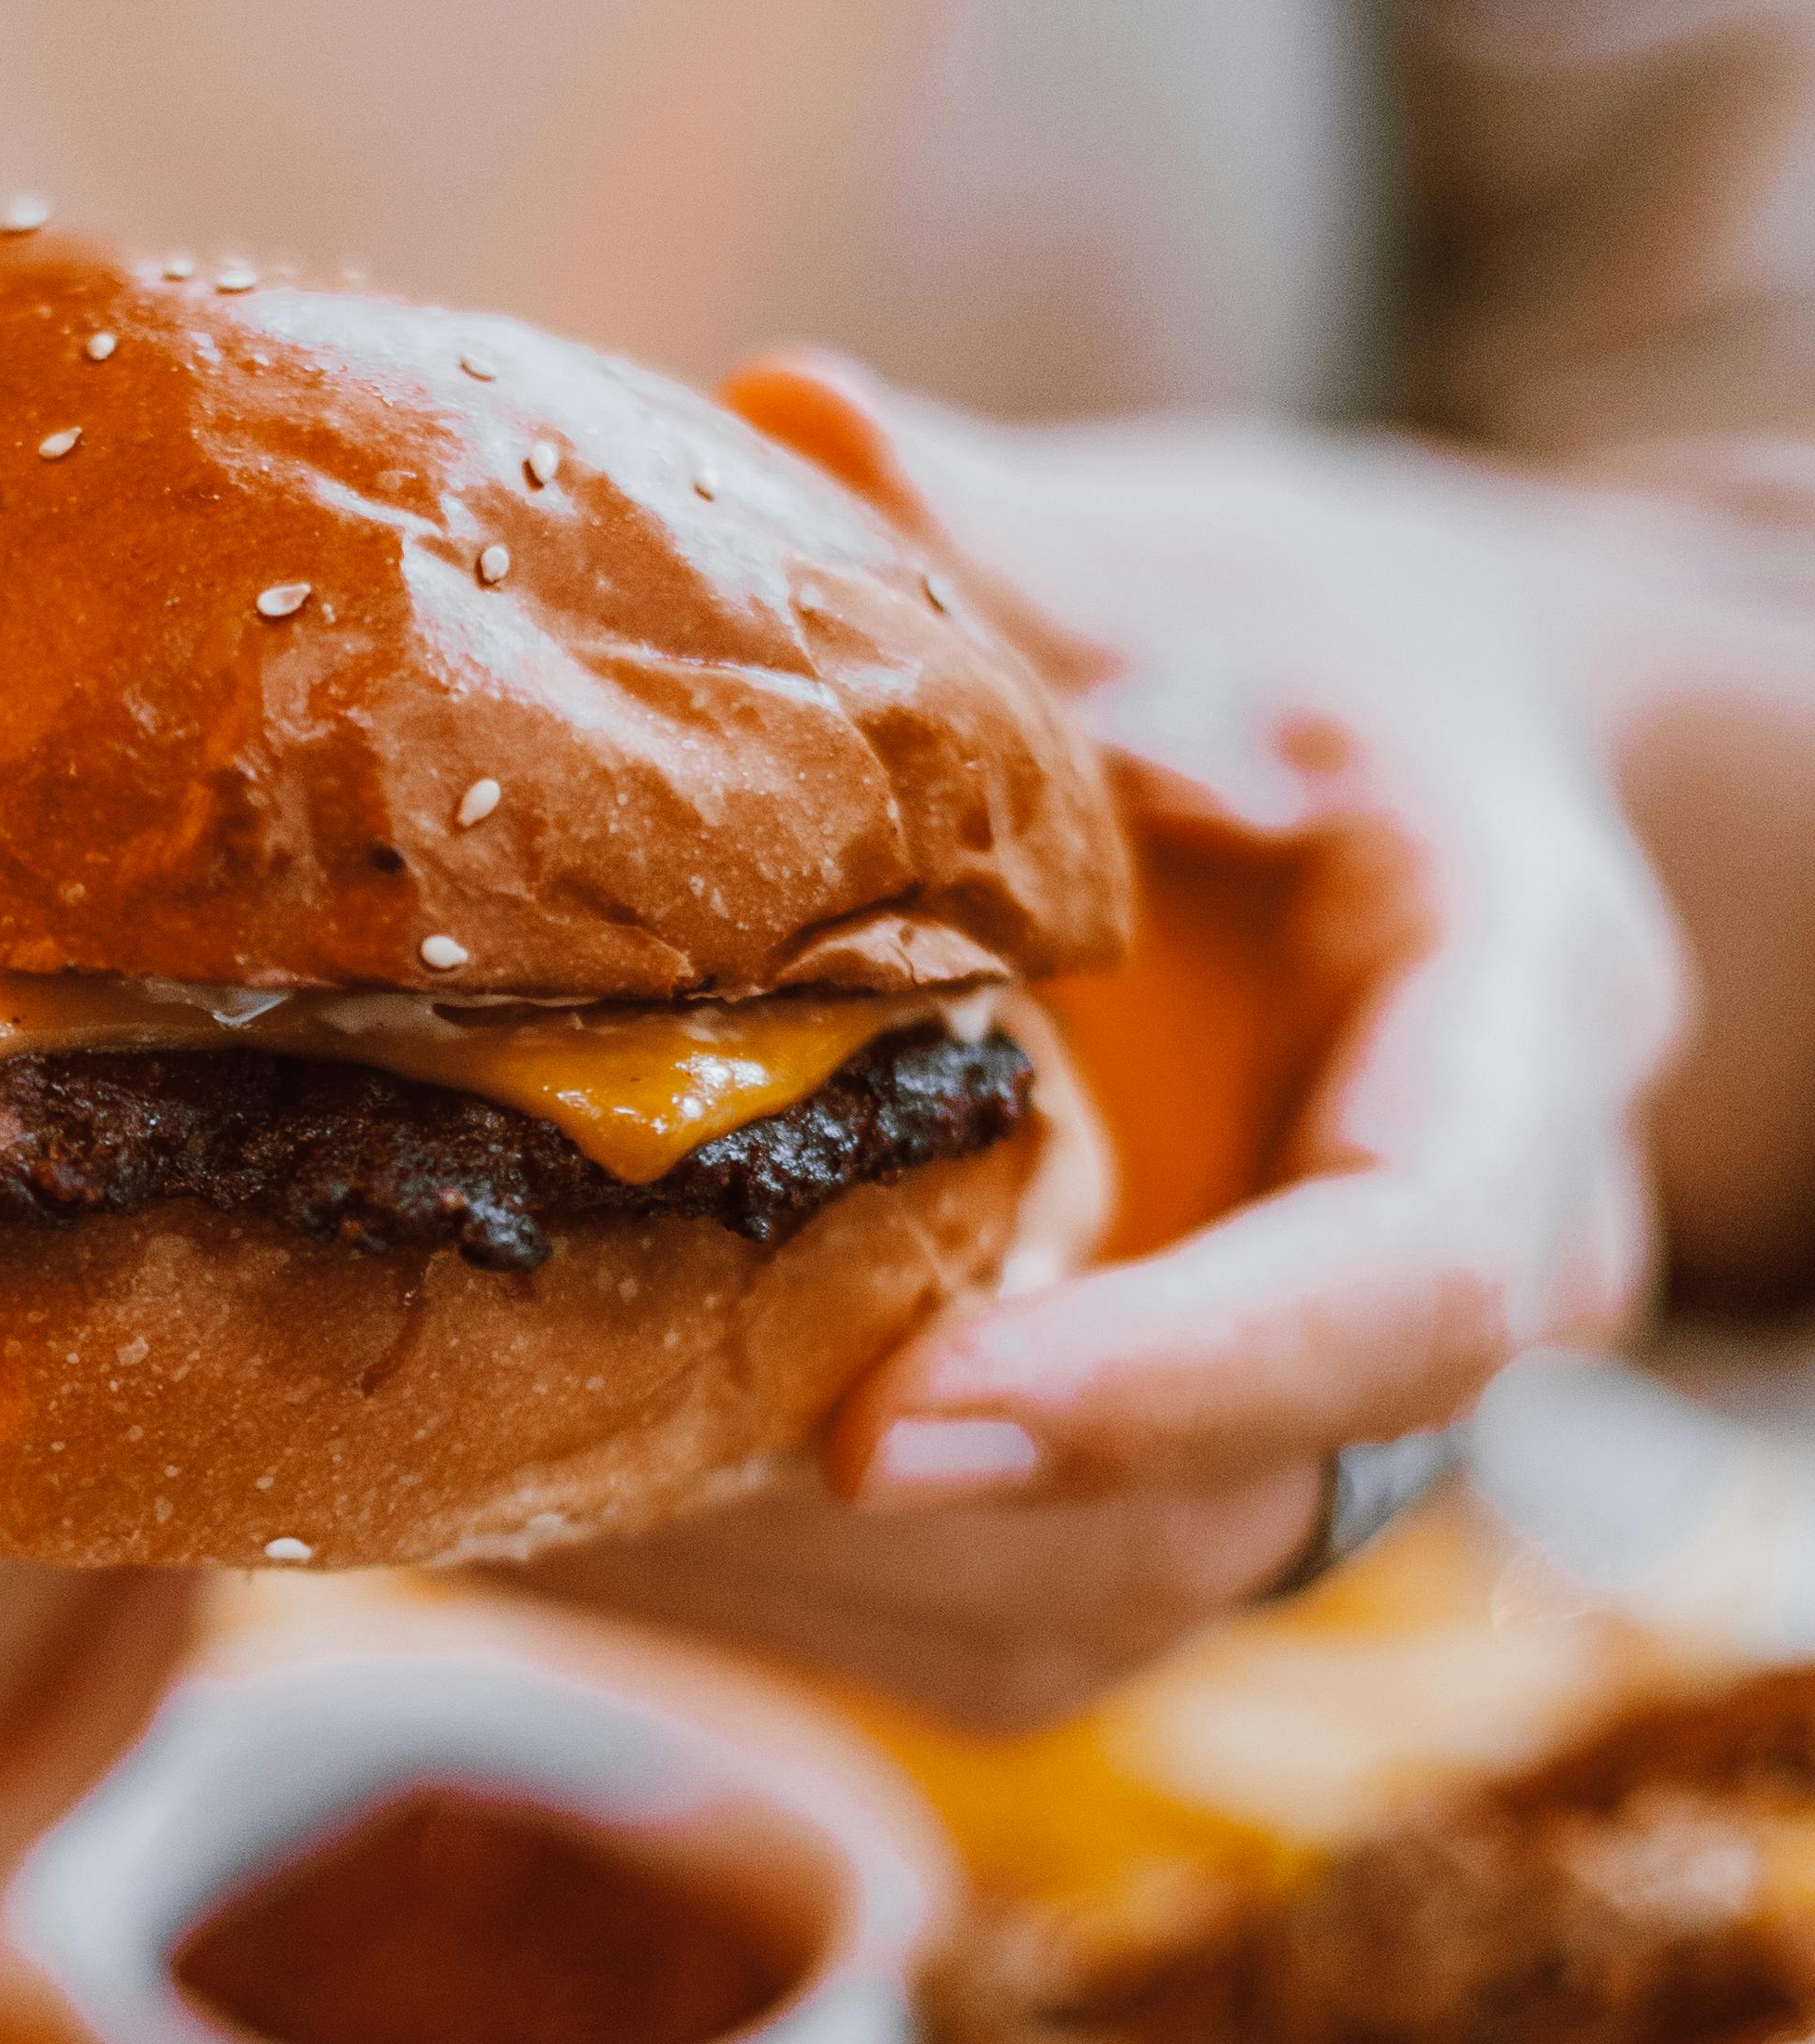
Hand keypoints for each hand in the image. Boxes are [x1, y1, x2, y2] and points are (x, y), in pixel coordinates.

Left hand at [543, 369, 1688, 1729]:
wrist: (1412, 776)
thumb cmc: (1300, 655)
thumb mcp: (1191, 568)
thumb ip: (1011, 544)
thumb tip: (794, 421)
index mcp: (1526, 1031)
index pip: (1405, 1281)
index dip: (1159, 1377)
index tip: (883, 1423)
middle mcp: (1483, 1276)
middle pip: (1237, 1507)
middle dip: (913, 1526)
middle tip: (585, 1486)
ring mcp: (1350, 1415)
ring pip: (1116, 1607)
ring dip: (822, 1598)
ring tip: (517, 1516)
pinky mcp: (1208, 1489)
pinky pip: (1032, 1622)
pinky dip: (802, 1604)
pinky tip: (562, 1524)